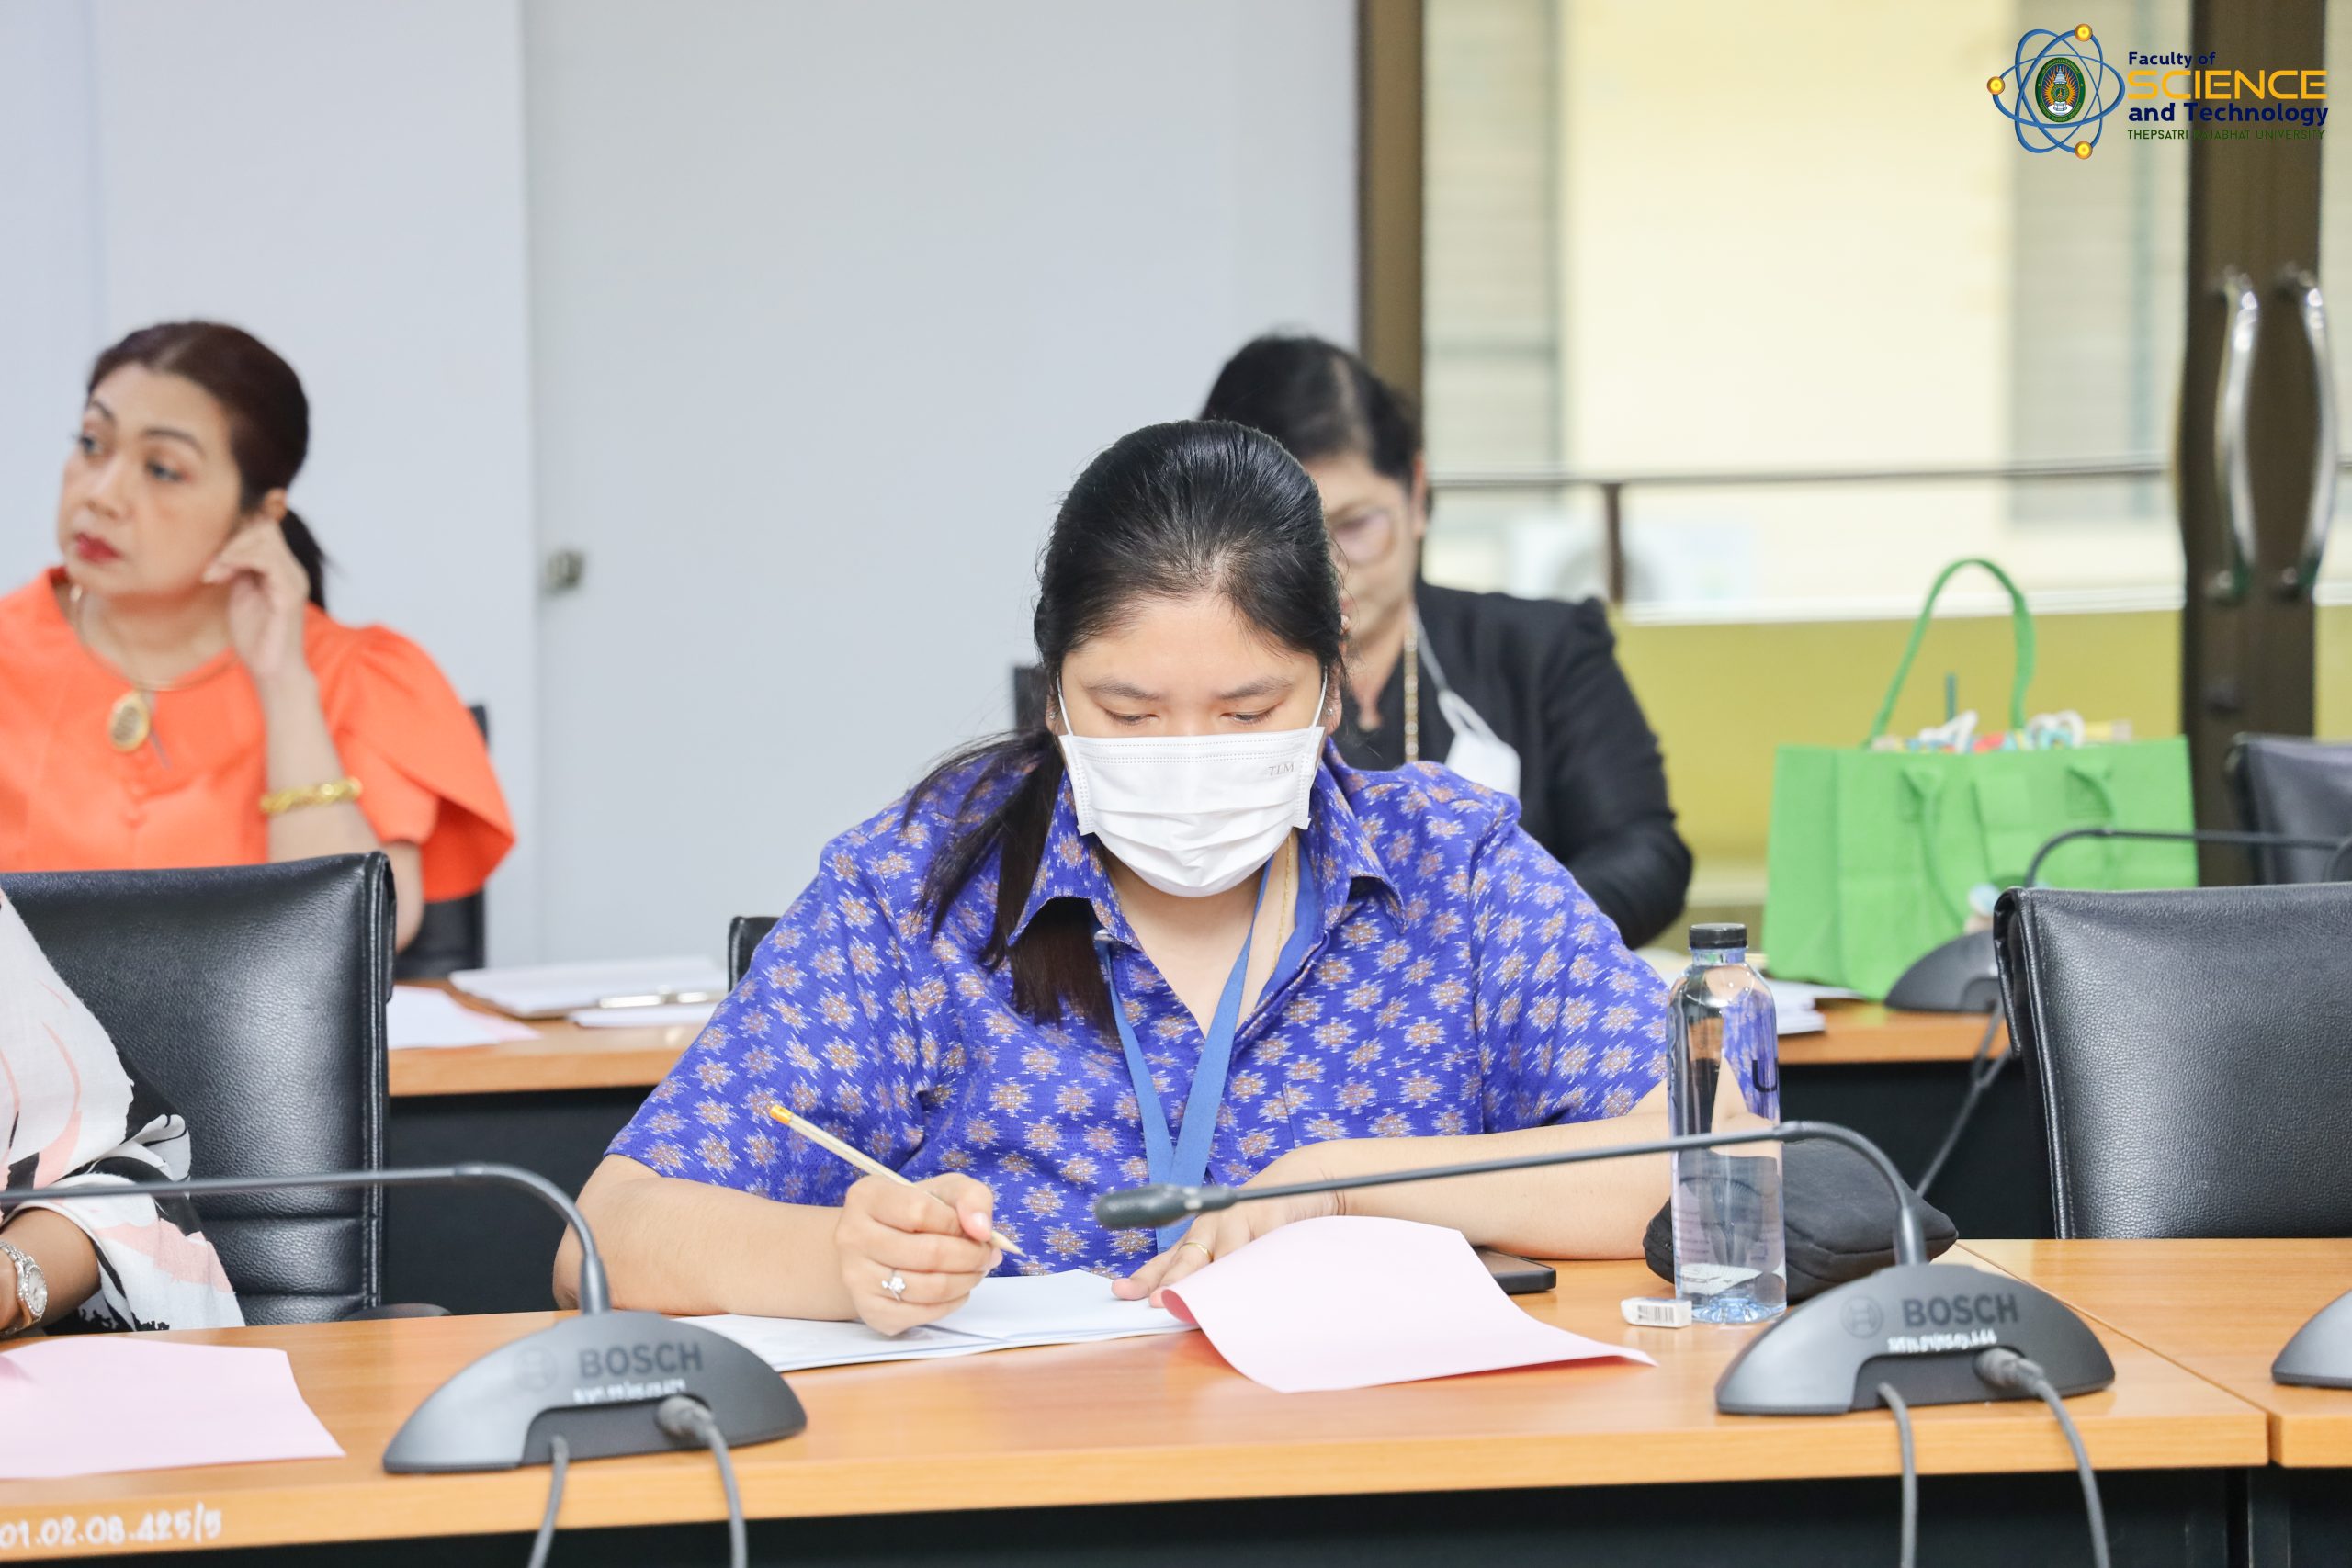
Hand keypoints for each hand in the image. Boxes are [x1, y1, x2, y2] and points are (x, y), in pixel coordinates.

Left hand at [204, 521, 311, 688]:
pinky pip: (267, 562)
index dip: (236, 533)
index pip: (264, 529)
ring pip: (265, 540)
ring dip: (232, 551)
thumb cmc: (255, 637)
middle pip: (265, 527)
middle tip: (212, 564)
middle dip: (232, 538)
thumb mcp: (241, 593)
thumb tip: (223, 548)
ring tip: (214, 572)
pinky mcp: (288, 595)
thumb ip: (238, 569)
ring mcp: (292, 581)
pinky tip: (221, 577)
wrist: (271, 671)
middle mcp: (292, 571)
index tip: (213, 556)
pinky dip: (239, 563)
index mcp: (281, 570)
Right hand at [833, 1173, 1001, 1334]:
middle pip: (929, 1253)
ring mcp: (856, 1277)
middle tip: (986, 1255)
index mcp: (868, 1197)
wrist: (874, 1250)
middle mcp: (852, 1236)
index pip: (921, 1211)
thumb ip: (971, 1197)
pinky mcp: (869, 1310)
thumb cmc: (914, 1214)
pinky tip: (957, 1289)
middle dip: (971, 1256)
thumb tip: (982, 1230)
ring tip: (976, 1271)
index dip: (958, 1224)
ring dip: (966, 1281)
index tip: (975, 1230)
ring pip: (930, 1288)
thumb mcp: (944, 1190)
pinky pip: (923, 1313)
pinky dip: (952, 1303)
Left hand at [1113, 1146, 1345, 1307]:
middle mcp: (1212, 1226)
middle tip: (1160, 1302)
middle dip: (1174, 1282)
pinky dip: (1256, 1270)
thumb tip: (1190, 1313)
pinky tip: (1252, 1288)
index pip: (1165, 1260)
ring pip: (1223, 1255)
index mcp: (1199, 1236)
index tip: (1125, 1292)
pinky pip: (1260, 1249)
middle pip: (1189, 1257)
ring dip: (1215, 1281)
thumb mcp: (1232, 1247)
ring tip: (1203, 1304)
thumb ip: (1212, 1273)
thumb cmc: (1260, 1223)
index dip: (1146, 1279)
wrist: (1298, 1182)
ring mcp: (1240, 1219)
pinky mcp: (1270, 1217)